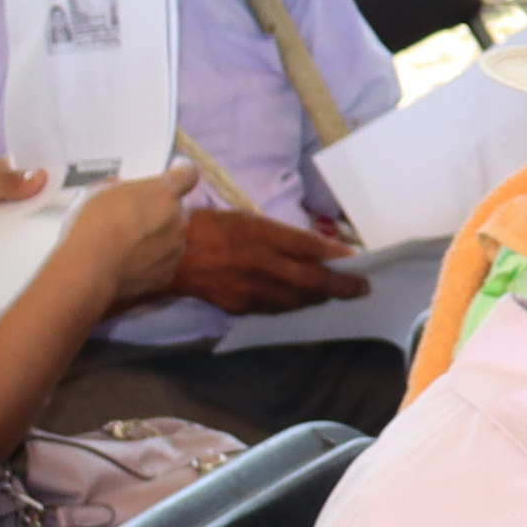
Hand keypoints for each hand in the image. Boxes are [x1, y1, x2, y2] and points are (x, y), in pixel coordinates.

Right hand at [60, 163, 195, 312]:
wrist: (89, 268)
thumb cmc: (91, 224)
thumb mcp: (99, 190)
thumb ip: (122, 187)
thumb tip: (124, 189)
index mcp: (164, 192)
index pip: (188, 173)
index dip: (182, 170)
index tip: (176, 170)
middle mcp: (178, 219)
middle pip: (177, 207)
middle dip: (160, 208)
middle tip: (135, 212)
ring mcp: (176, 248)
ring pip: (171, 235)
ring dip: (155, 234)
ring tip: (125, 239)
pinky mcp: (169, 272)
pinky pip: (163, 259)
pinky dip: (150, 258)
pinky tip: (127, 258)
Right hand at [169, 208, 367, 314]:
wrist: (164, 256)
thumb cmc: (204, 228)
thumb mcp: (244, 218)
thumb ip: (280, 233)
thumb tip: (318, 247)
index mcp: (256, 234)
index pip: (306, 246)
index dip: (334, 255)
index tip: (354, 260)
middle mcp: (256, 263)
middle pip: (309, 280)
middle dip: (340, 286)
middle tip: (361, 287)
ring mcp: (249, 288)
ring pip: (296, 298)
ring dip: (319, 297)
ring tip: (335, 292)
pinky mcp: (239, 306)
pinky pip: (277, 308)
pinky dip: (295, 303)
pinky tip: (304, 299)